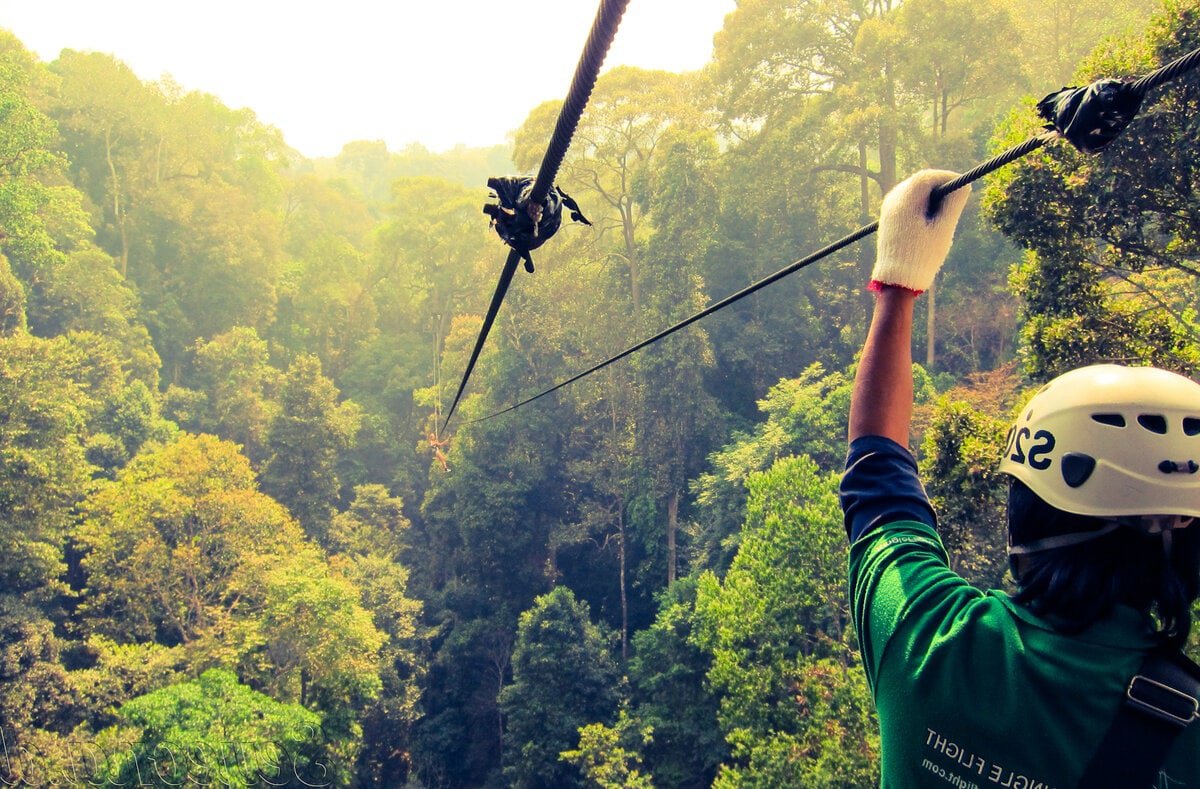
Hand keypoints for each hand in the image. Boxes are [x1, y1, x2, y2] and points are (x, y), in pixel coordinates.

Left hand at [871, 170, 970, 293]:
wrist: (896, 280)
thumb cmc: (922, 256)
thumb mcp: (942, 229)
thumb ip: (953, 204)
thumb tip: (963, 185)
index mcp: (904, 202)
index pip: (927, 177)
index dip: (946, 177)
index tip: (963, 185)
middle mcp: (892, 202)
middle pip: (919, 182)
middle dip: (939, 187)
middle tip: (956, 199)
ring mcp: (888, 209)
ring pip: (914, 192)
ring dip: (931, 197)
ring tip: (944, 215)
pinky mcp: (889, 218)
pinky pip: (908, 202)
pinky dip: (922, 205)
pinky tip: (930, 222)